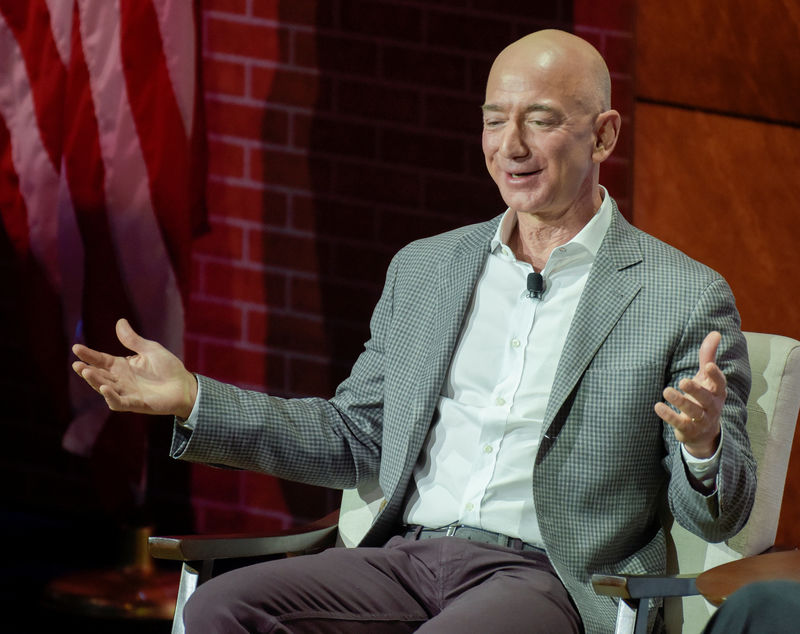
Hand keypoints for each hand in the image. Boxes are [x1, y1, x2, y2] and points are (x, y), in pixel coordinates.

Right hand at [72, 318, 197, 418]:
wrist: (185, 385)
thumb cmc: (168, 367)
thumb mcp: (150, 349)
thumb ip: (133, 340)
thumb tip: (120, 321)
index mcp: (122, 366)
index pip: (101, 360)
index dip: (89, 355)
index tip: (76, 348)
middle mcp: (120, 380)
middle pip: (99, 375)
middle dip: (87, 370)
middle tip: (77, 364)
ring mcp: (126, 392)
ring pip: (104, 388)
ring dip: (95, 382)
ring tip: (86, 372)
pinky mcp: (135, 404)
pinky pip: (118, 402)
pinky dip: (110, 396)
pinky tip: (104, 388)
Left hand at [654, 331, 725, 457]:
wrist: (704, 432)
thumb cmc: (704, 397)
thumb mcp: (706, 377)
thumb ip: (708, 356)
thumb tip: (715, 332)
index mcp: (717, 392)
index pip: (720, 383)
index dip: (715, 375)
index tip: (709, 365)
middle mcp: (712, 406)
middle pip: (706, 399)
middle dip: (695, 390)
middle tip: (682, 380)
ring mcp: (701, 420)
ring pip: (693, 411)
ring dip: (680, 402)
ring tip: (666, 391)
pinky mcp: (688, 430)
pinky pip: (679, 423)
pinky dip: (669, 416)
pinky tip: (657, 406)